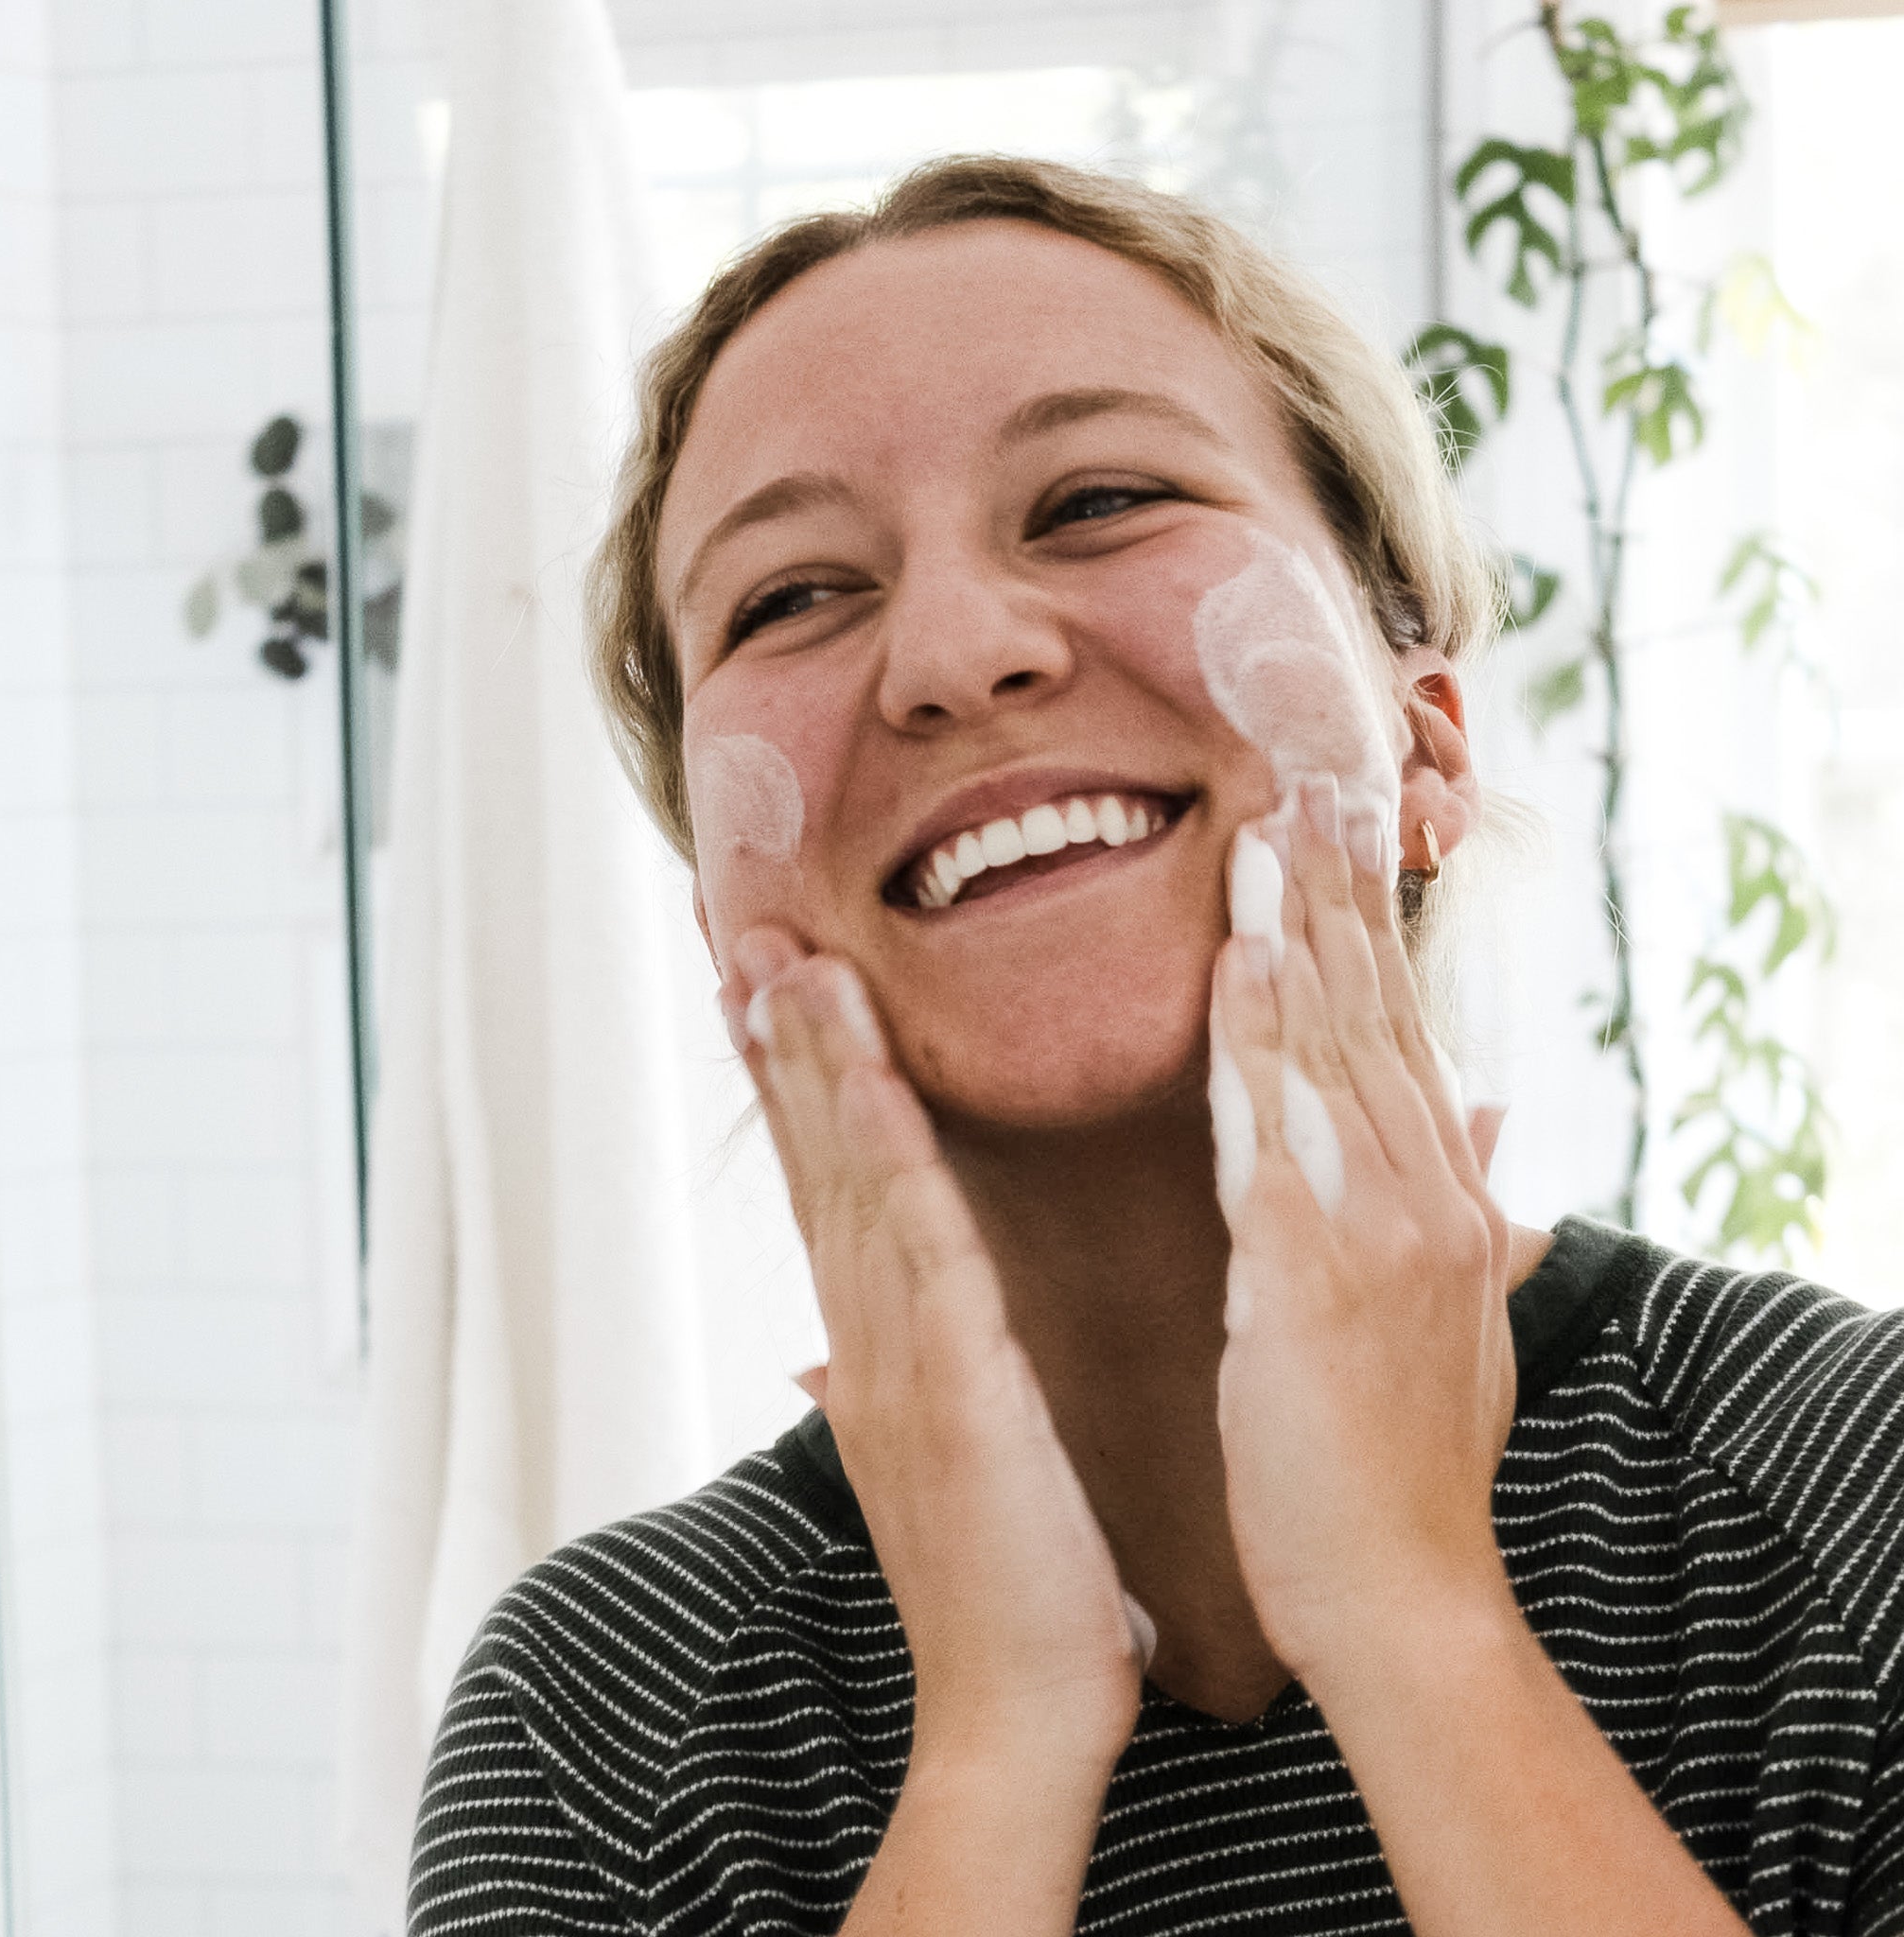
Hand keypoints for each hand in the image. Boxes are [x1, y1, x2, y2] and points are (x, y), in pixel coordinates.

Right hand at [725, 930, 1149, 1772]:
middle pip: (812, 1162)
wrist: (1016, 1716)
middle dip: (777, 1046)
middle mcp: (867, 1335)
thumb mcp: (952, 1459)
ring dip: (810, 1067)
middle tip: (743, 936)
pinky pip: (916, 1249)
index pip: (829, 1187)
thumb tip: (853, 1342)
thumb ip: (906, 1378)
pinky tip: (861, 1080)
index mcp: (881, 1345)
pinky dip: (881, 1155)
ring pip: (846, 1183)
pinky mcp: (951, 1388)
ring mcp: (896, 1358)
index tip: (768, 992)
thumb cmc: (1014, 1583)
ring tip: (782, 965)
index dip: (794, 1086)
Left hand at [1207, 774, 1516, 1684]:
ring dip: (1303, 929)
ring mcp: (1380, 1231)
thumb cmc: (1401, 1460)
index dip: (1372, 929)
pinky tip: (1240, 958)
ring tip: (1271, 826)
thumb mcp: (1458, 1317)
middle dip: (1340, 896)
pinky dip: (1262, 1040)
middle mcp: (1428, 1197)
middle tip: (1307, 781)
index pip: (1405, 1034)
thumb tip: (1493, 1110)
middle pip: (1377, 1017)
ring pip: (1337, 1050)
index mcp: (1448, 1201)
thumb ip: (1475, 1202)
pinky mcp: (1315, 1277)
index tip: (1340, 836)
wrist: (1400, 1594)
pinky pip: (1279, 1135)